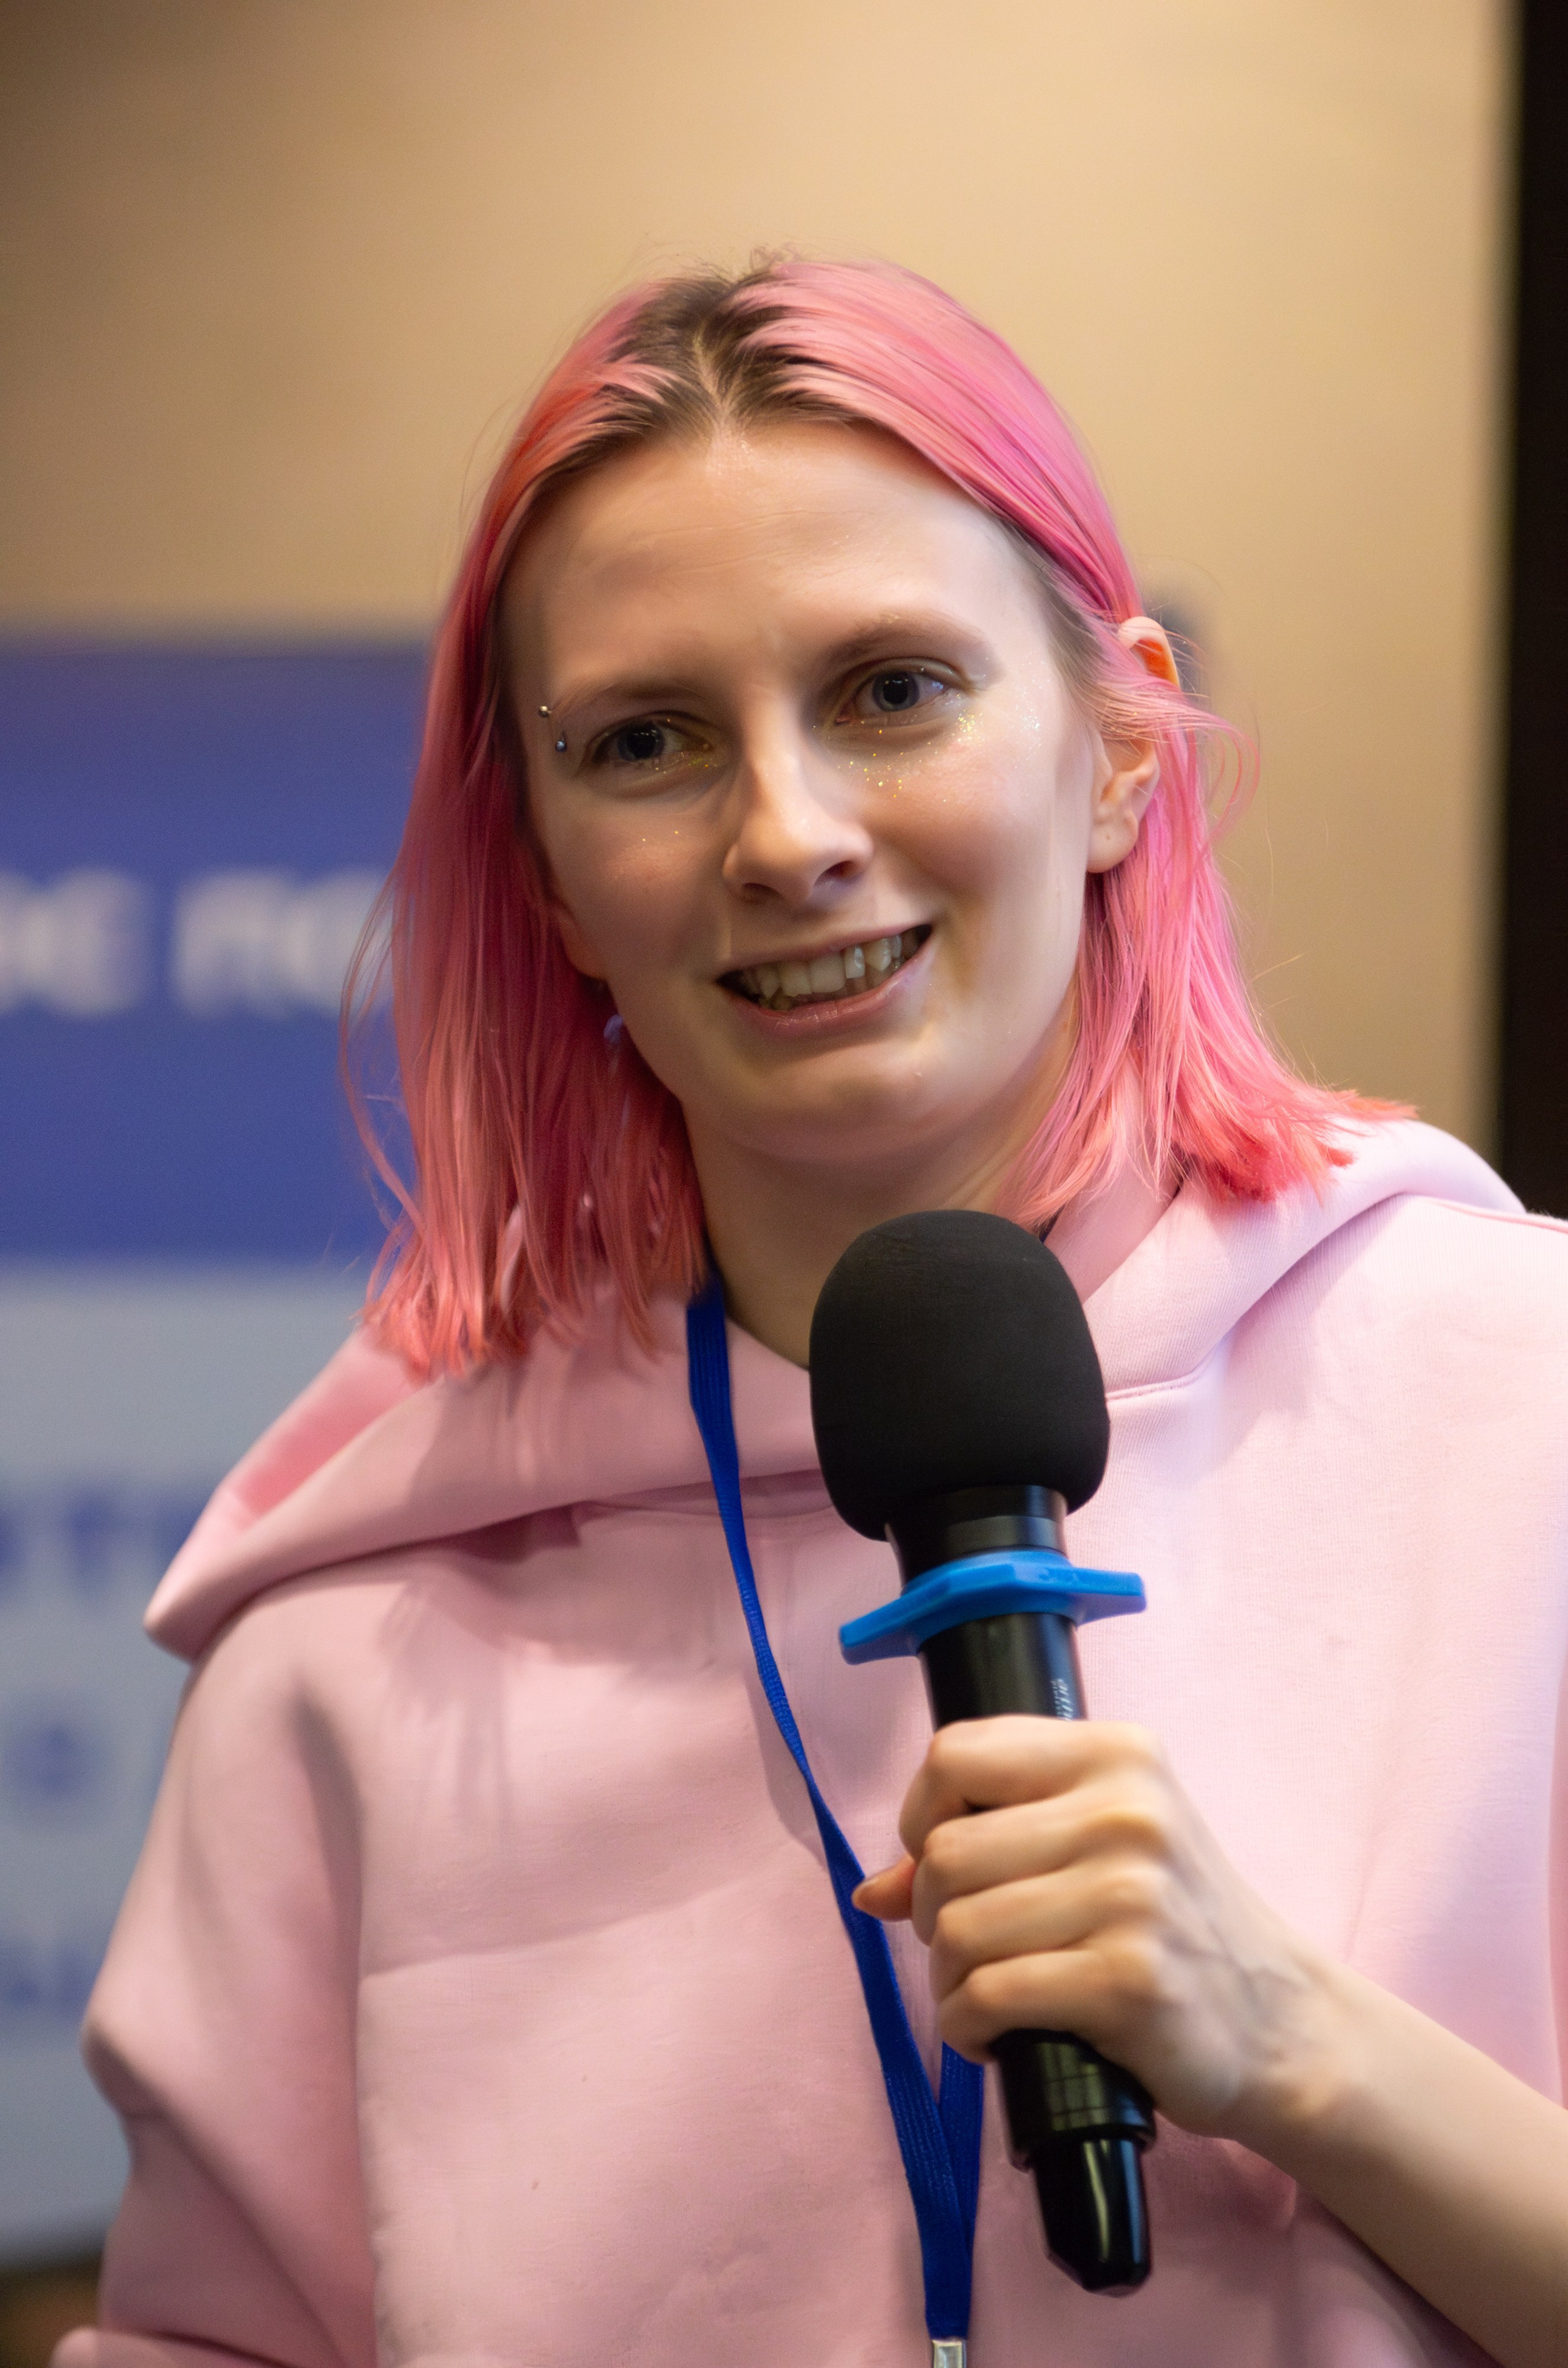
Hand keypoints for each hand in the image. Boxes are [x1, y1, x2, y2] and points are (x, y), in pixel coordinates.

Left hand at [853, 1715, 1342, 2146]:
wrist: (1280, 2022)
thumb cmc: (1175, 1926)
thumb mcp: (1102, 1847)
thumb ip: (991, 1842)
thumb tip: (871, 1889)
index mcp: (1116, 1754)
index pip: (956, 1753)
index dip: (922, 1813)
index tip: (938, 1861)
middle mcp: (1127, 1810)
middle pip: (948, 1852)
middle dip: (931, 1915)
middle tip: (965, 1950)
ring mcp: (1132, 1894)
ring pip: (958, 1927)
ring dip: (948, 1979)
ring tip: (982, 1995)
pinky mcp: (1130, 1979)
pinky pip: (990, 1995)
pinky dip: (967, 2025)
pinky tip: (993, 2035)